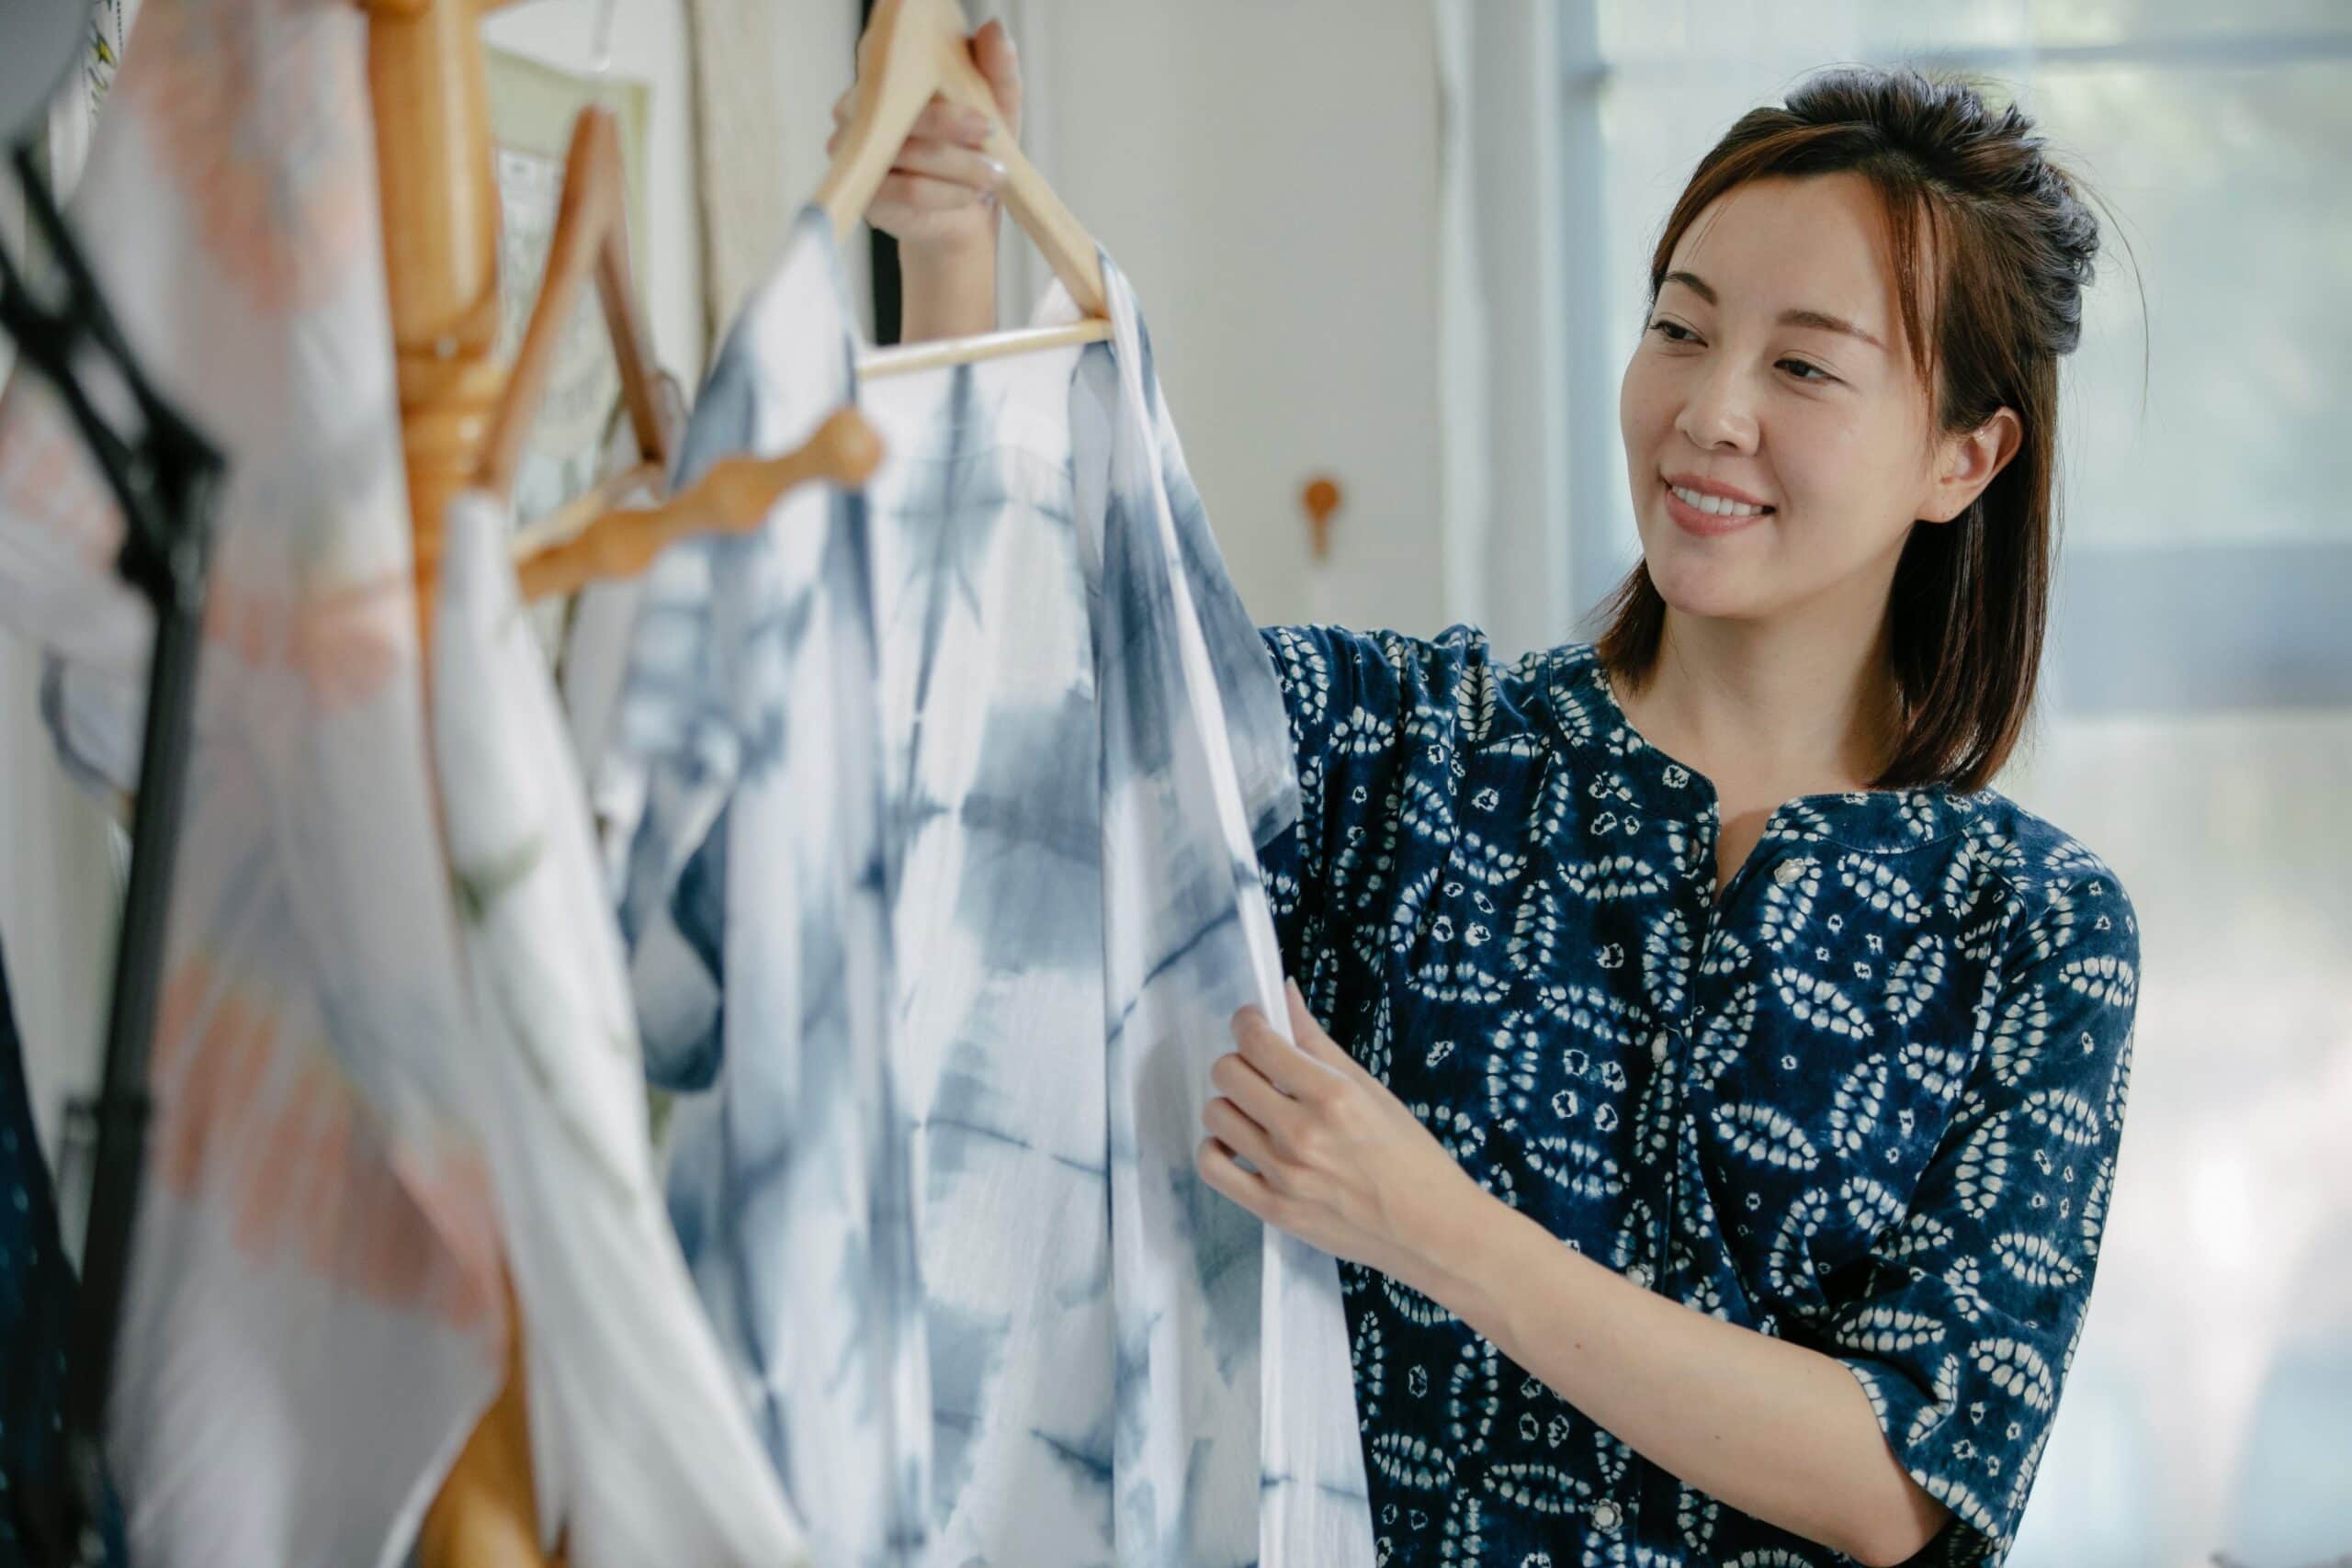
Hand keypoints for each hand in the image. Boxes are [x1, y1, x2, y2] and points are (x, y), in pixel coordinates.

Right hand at [825, 17, 1022, 257]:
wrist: (966, 206)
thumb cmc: (975, 144)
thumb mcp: (997, 103)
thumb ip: (996, 67)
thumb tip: (993, 30)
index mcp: (884, 78)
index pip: (899, 73)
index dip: (941, 94)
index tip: (986, 117)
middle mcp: (858, 112)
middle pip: (903, 114)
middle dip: (955, 128)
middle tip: (992, 140)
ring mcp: (857, 155)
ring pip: (911, 156)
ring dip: (961, 167)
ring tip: (993, 175)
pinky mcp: (867, 195)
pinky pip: (910, 191)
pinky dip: (948, 193)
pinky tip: (971, 194)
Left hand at [1198, 980, 1490, 1295]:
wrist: (1431, 1230)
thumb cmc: (1411, 1157)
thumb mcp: (1371, 1090)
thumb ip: (1319, 1043)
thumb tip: (1285, 995)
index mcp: (1332, 1095)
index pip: (1257, 1041)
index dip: (1247, 1021)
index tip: (1254, 1022)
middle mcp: (1302, 1133)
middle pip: (1227, 1073)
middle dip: (1239, 1061)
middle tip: (1261, 1070)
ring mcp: (1283, 1174)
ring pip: (1216, 1114)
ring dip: (1231, 1103)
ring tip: (1257, 1110)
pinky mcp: (1273, 1210)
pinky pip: (1212, 1166)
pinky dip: (1217, 1148)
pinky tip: (1240, 1144)